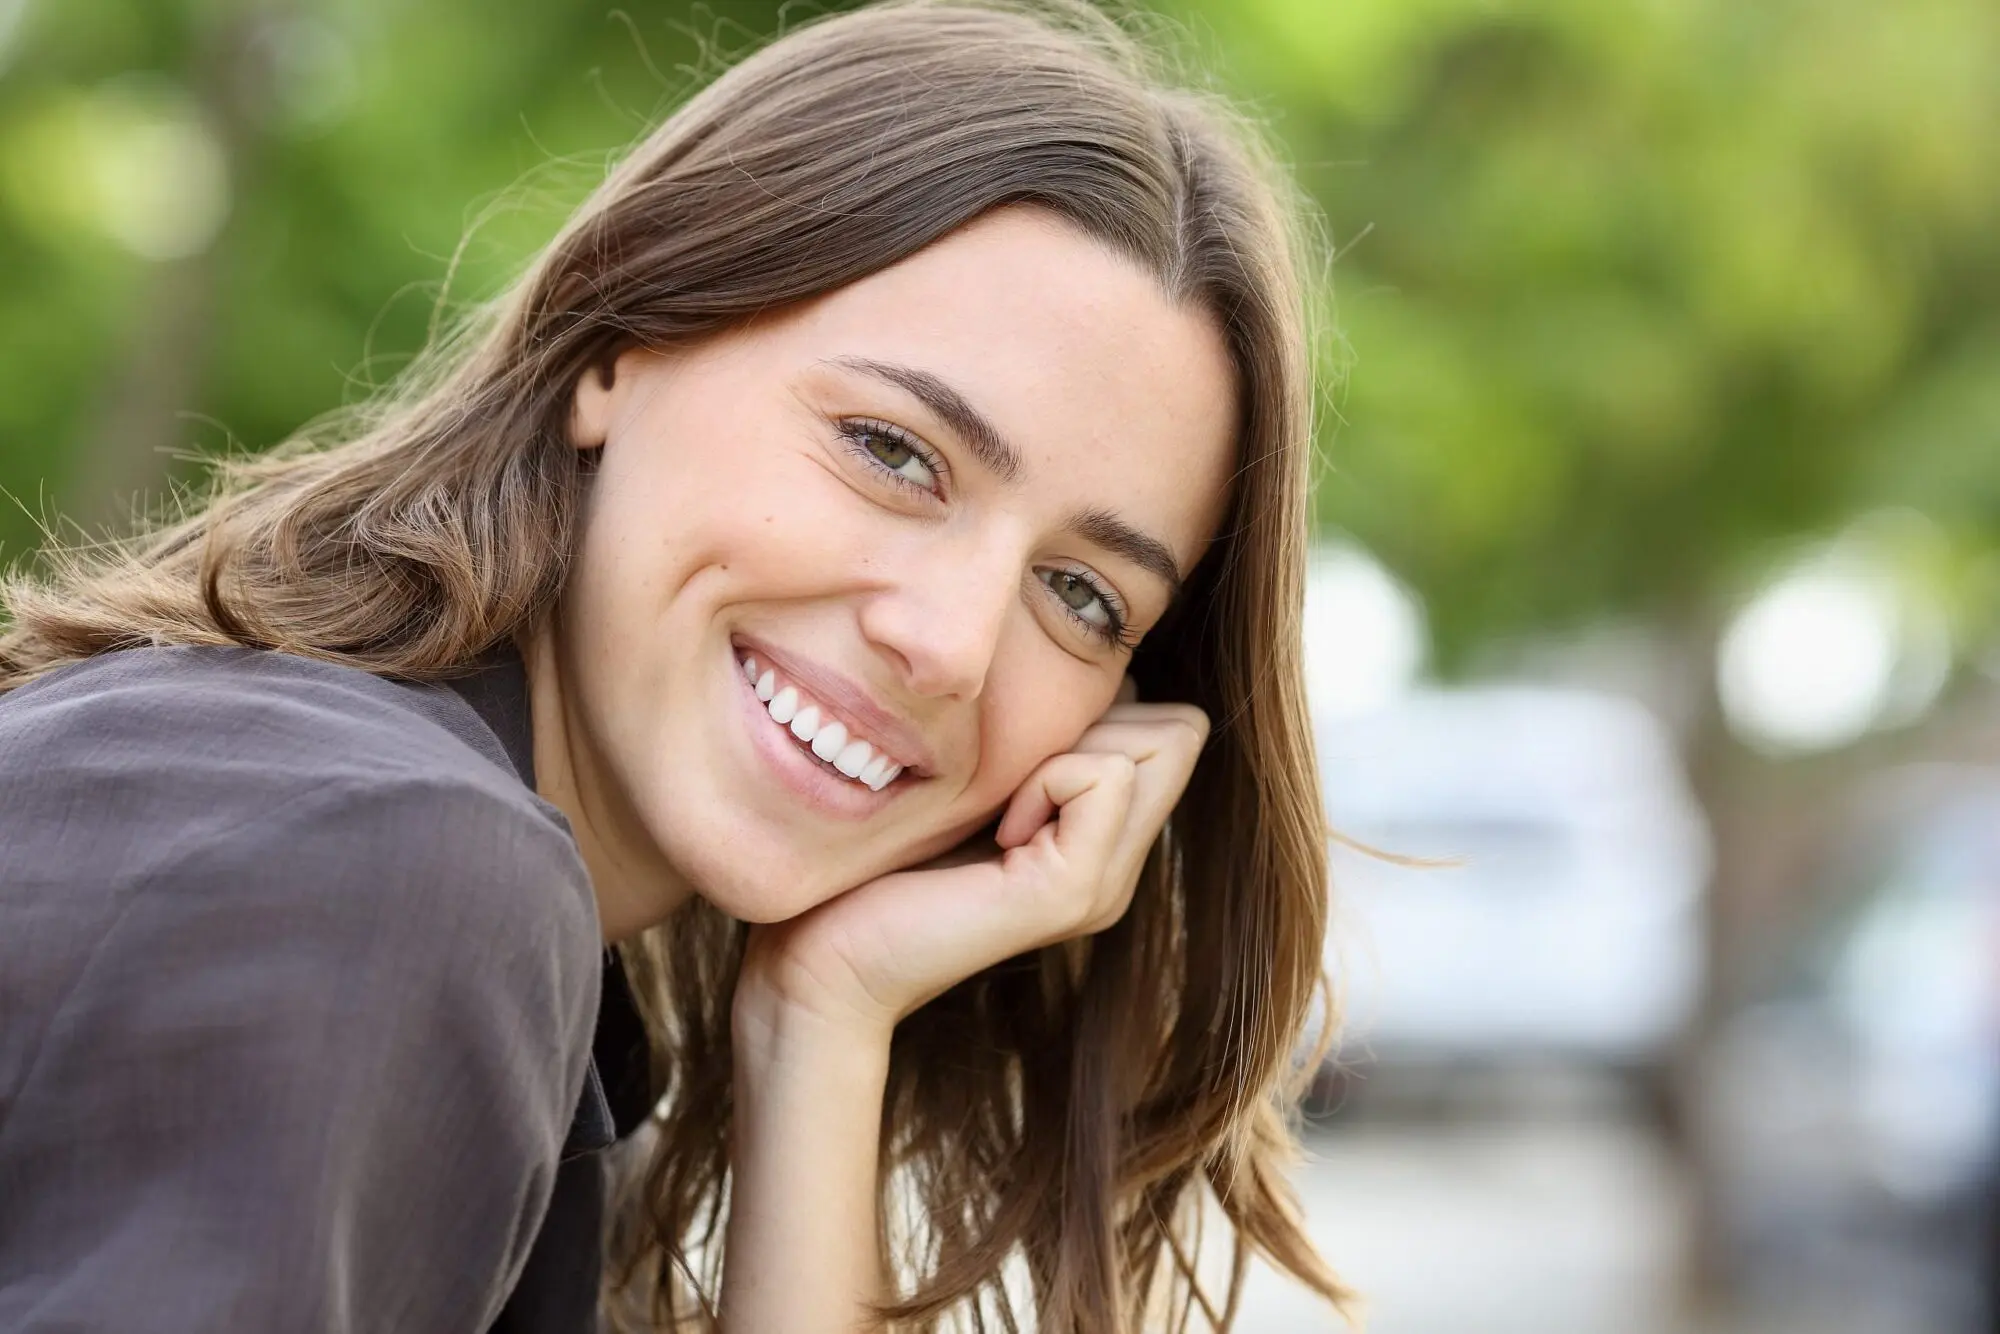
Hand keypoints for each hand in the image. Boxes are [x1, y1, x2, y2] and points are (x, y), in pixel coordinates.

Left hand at [735, 692, 1209, 1043]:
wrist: (827, 959)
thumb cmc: (874, 862)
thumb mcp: (975, 782)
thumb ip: (1035, 745)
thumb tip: (1085, 678)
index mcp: (1099, 841)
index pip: (1176, 726)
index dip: (1106, 713)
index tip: (1020, 763)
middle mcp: (1117, 866)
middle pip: (1181, 730)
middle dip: (1098, 722)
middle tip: (1013, 782)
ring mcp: (1104, 884)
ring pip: (1160, 743)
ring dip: (1070, 748)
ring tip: (1002, 807)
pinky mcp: (1073, 891)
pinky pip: (1105, 776)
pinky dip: (1047, 778)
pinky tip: (996, 830)